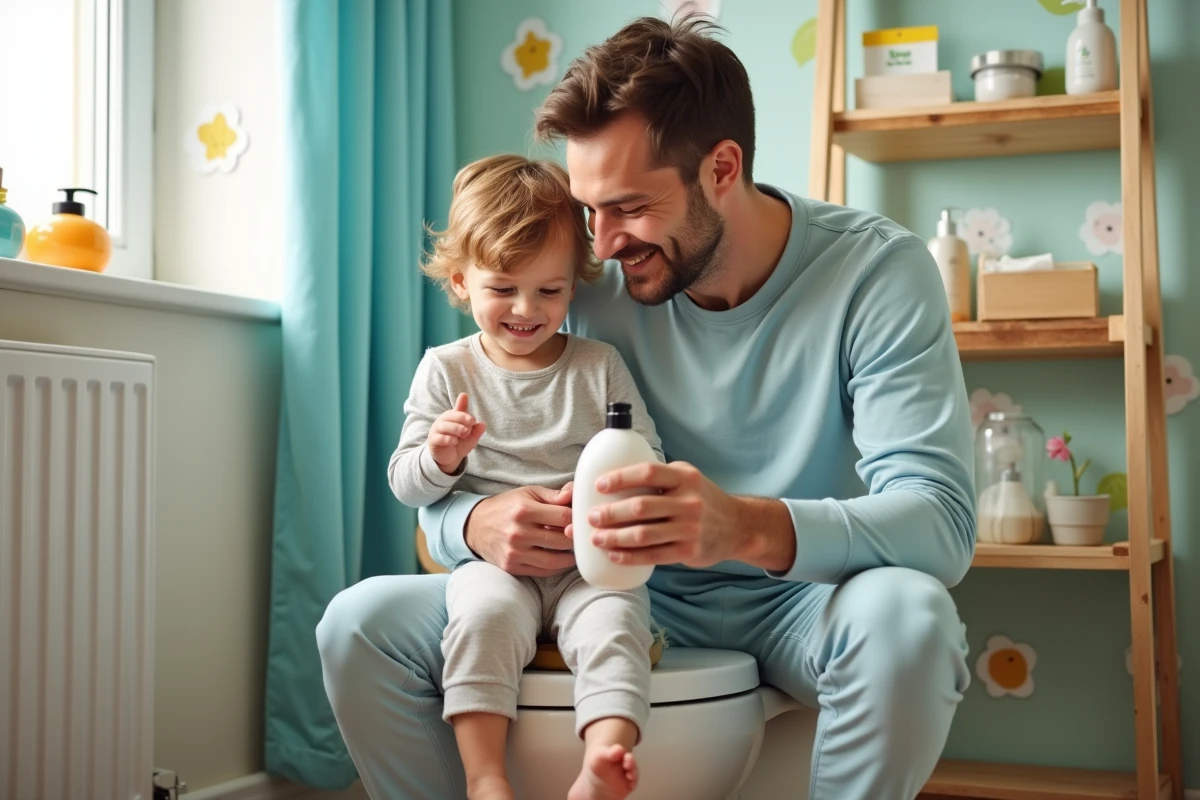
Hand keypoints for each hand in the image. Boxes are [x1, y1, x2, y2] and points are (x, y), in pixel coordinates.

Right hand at [428, 393, 485, 473]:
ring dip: (456, 428)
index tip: (473, 419)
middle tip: (471, 425)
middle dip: (462, 418)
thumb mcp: (470, 437)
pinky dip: (447, 439)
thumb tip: (483, 424)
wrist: (450, 458)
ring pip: (444, 426)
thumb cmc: (460, 443)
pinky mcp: (433, 441)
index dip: (464, 408)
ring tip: (465, 434)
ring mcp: (436, 430)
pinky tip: (455, 441)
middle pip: (450, 415)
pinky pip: (439, 438)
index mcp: (453, 416)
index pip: (458, 410)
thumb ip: (476, 430)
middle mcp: (443, 421)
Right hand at [465, 483, 576, 576]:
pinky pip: (543, 571)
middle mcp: (518, 533)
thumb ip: (554, 495)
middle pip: (562, 540)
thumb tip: (575, 494)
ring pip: (555, 560)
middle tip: (580, 536)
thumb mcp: (528, 493)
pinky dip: (556, 567)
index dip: (576, 519)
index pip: (564, 517)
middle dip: (574, 538)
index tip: (579, 520)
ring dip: (569, 556)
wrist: (475, 526)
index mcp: (524, 511)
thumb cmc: (507, 507)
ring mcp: (515, 553)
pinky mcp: (512, 567)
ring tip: (574, 549)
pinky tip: (560, 559)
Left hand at [576, 461, 759, 567]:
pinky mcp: (689, 551)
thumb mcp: (689, 478)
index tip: (599, 485)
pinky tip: (614, 555)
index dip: (621, 478)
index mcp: (685, 477)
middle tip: (591, 517)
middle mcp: (689, 501)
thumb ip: (661, 477)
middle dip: (611, 513)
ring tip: (596, 538)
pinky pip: (653, 555)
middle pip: (641, 507)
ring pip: (644, 534)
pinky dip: (630, 556)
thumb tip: (617, 477)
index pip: (648, 473)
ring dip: (615, 537)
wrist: (738, 527)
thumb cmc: (703, 499)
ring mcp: (690, 528)